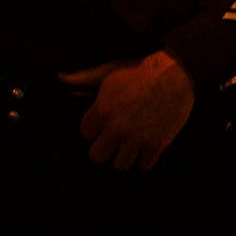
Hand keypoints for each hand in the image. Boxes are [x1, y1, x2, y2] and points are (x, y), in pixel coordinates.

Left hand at [59, 49, 194, 171]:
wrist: (174, 75)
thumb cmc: (140, 70)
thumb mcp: (109, 70)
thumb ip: (85, 78)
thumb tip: (62, 77)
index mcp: (103, 110)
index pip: (85, 133)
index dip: (93, 128)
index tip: (101, 124)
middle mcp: (117, 128)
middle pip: (97, 156)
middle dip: (103, 147)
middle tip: (111, 139)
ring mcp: (136, 139)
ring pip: (120, 165)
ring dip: (123, 156)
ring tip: (128, 145)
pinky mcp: (156, 145)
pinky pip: (143, 166)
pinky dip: (144, 159)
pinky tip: (144, 148)